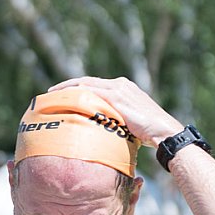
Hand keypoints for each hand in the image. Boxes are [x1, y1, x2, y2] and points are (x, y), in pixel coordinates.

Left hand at [47, 75, 181, 148]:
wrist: (164, 131)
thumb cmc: (150, 133)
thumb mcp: (130, 123)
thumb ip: (116, 121)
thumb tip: (103, 133)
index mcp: (123, 88)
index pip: (95, 84)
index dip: (77, 87)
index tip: (63, 93)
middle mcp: (120, 85)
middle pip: (87, 81)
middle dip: (67, 86)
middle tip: (50, 92)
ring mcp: (119, 90)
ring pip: (86, 84)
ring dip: (68, 89)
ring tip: (52, 95)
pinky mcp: (118, 98)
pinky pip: (91, 93)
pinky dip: (77, 95)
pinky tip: (65, 100)